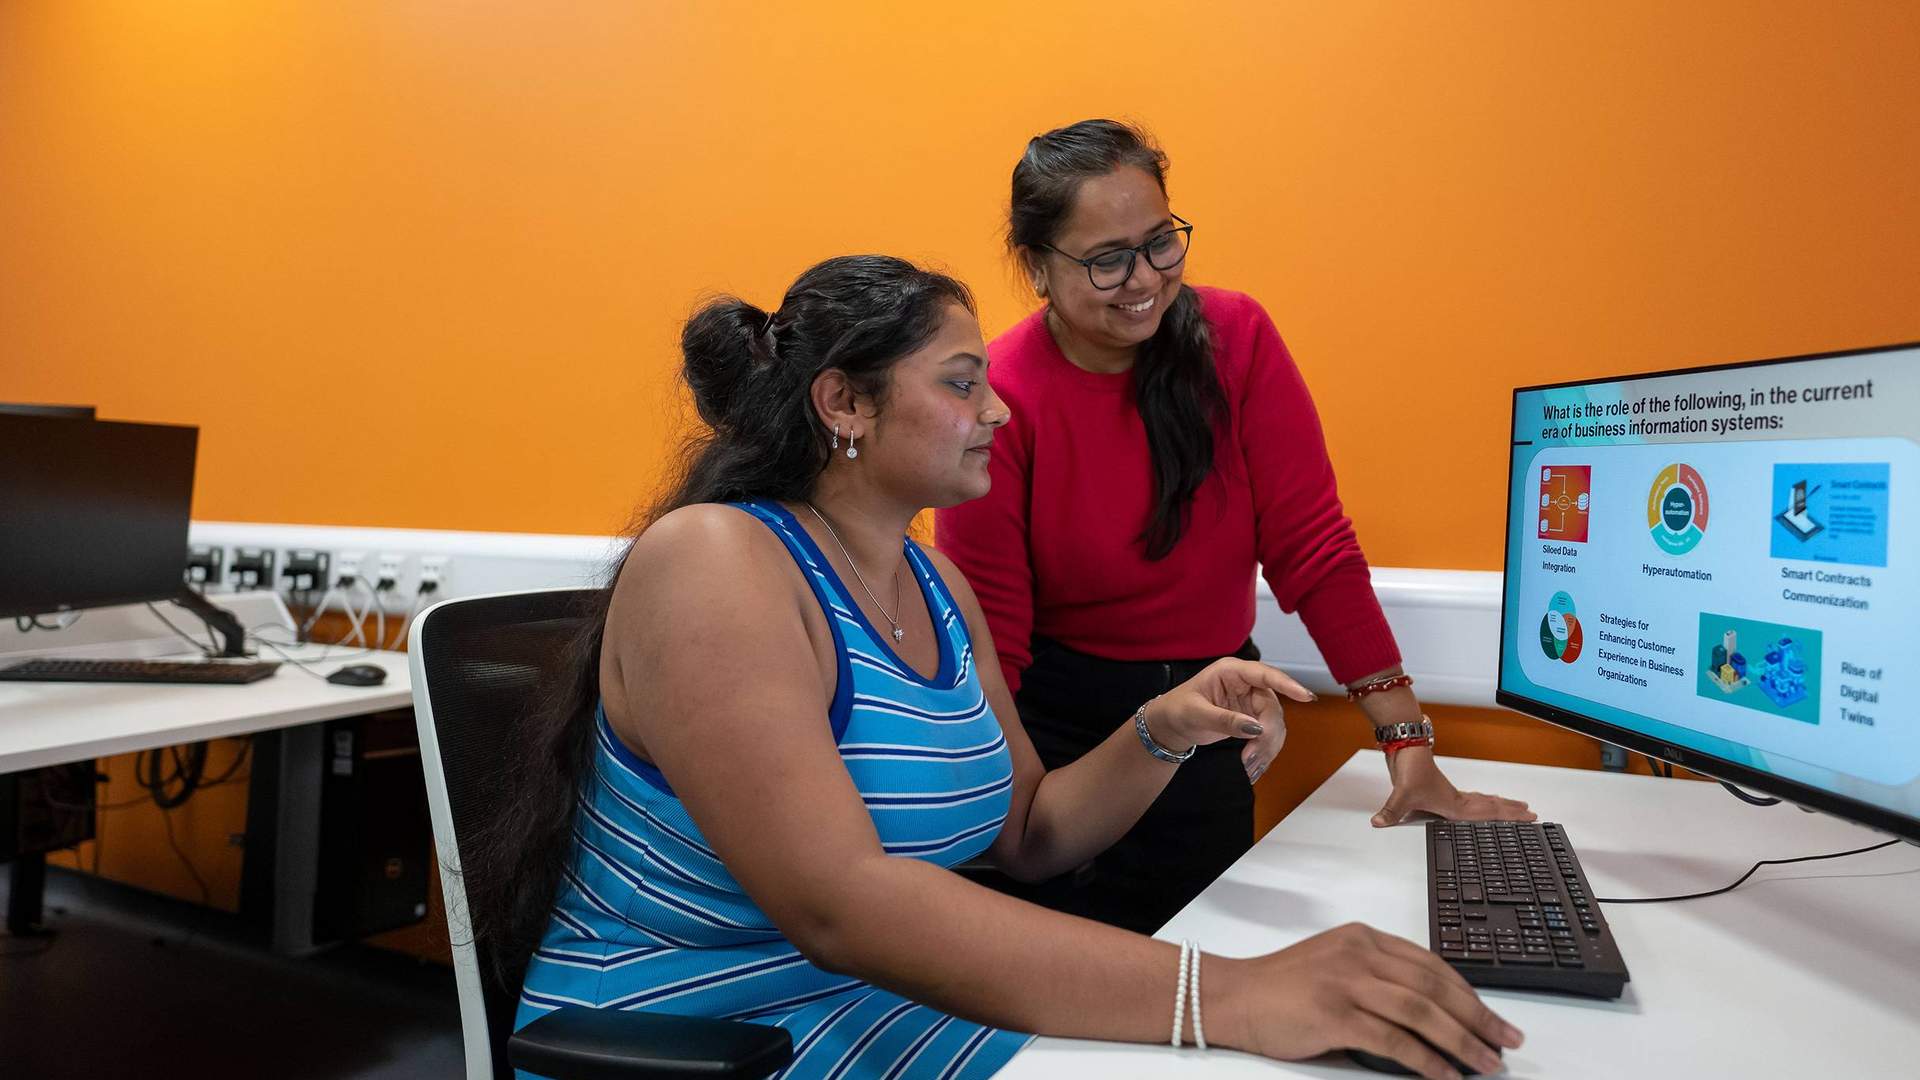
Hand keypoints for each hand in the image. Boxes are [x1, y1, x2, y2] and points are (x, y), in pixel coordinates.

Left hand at [1149, 659, 1313, 784]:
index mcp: (1231, 672)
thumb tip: (1254, 728)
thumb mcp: (1197, 714)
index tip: (1306, 697)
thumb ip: (1225, 720)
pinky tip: (1253, 767)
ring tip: (1248, 767)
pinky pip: (1268, 734)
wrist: (1171, 725)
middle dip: (1267, 734)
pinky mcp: (1252, 718)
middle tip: (1251, 757)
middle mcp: (1246, 684)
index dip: (1288, 685)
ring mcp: (1251, 701)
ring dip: (1267, 747)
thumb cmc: (1177, 709)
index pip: (1265, 675)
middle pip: (1272, 706)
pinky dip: (1264, 752)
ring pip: (1274, 724)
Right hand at [1211, 922, 1523, 1079]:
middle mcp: (1359, 954)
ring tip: (1485, 1064)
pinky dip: (1426, 1060)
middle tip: (1507, 1042)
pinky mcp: (1334, 1014)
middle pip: (1435, 987)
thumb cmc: (1281, 989)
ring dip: (1461, 1042)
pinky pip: (1394, 1040)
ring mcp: (1346, 983)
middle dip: (1478, 1018)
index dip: (1470, 994)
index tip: (1494, 1018)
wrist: (1231, 997)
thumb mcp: (1334, 965)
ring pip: (1422, 1012)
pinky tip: (1444, 1075)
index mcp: (1363, 939)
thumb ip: (1376, 976)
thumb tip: (1430, 1013)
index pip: (1431, 965)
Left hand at [1371, 743, 1535, 827]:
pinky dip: (1483, 801)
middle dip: (1512, 812)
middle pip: (1491, 807)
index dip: (1509, 817)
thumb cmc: (1410, 767)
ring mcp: (1451, 793)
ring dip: (1500, 805)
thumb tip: (1379, 823)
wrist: (1407, 746)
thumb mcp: (1400, 794)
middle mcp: (1457, 799)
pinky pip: (1471, 798)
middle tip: (1532, 813)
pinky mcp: (1443, 789)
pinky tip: (1481, 802)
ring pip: (1483, 801)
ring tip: (1516, 806)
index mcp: (1454, 805)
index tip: (1530, 816)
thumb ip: (1391, 811)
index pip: (1489, 815)